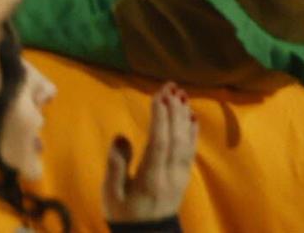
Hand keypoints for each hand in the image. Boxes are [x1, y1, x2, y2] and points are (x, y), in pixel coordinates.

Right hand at [102, 84, 196, 223]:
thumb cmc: (124, 215)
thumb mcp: (111, 194)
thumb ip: (116, 165)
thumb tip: (121, 137)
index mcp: (150, 179)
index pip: (159, 144)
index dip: (160, 119)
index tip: (158, 96)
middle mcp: (170, 176)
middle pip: (176, 139)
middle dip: (174, 111)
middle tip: (170, 87)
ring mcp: (179, 177)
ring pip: (185, 143)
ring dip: (183, 117)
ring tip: (181, 95)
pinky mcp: (183, 178)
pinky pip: (190, 151)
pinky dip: (192, 132)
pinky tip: (191, 117)